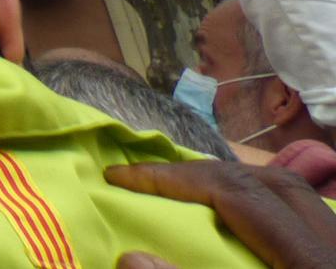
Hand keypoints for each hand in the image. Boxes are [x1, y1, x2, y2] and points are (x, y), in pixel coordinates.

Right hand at [108, 158, 335, 268]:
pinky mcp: (335, 260)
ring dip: (237, 186)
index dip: (172, 180)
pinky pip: (307, 220)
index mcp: (313, 261)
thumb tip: (131, 257)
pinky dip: (266, 211)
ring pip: (295, 195)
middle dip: (203, 174)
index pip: (235, 193)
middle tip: (149, 182)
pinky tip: (239, 227)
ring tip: (190, 195)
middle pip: (270, 182)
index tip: (119, 178)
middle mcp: (334, 245)